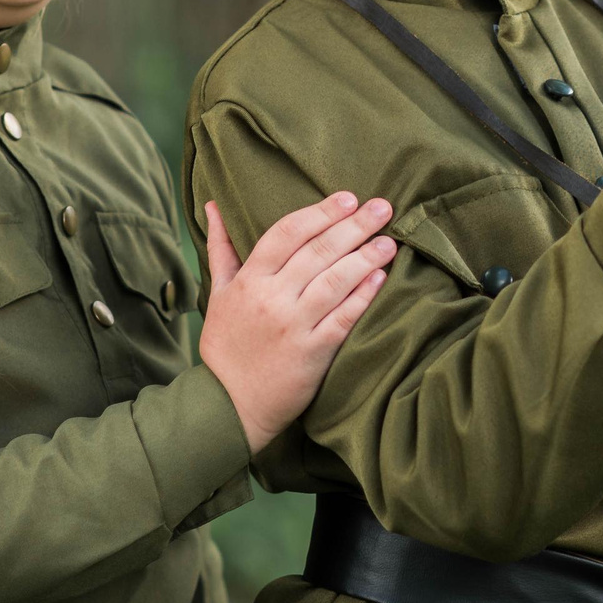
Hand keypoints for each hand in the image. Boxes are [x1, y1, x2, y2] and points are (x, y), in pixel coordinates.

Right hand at [197, 192, 394, 452]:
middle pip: (317, 252)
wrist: (230, 405)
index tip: (348, 198)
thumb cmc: (226, 345)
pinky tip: (381, 278)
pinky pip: (343, 318)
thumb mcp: (217, 294)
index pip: (287, 233)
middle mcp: (270, 299)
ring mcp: (292, 326)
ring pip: (334, 282)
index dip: (320, 213)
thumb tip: (213, 205)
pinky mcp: (312, 353)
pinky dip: (363, 296)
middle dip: (353, 226)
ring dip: (365, 258)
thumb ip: (221, 248)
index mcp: (248, 281)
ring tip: (389, 241)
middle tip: (382, 207)